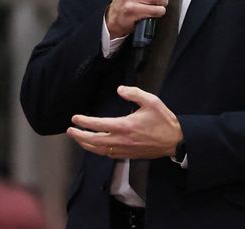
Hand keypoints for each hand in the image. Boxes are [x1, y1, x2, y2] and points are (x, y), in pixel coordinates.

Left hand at [66, 86, 182, 159]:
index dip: (84, 122)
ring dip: (86, 145)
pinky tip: (94, 146)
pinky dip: (97, 151)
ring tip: (78, 139)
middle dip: (79, 136)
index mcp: (125, 126)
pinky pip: (107, 155)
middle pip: (94, 141)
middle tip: (70, 131)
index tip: (75, 118)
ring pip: (98, 150)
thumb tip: (119, 89)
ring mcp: (123, 150)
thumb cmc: (163, 120)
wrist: (174, 140)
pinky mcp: (127, 155)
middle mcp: (121, 140)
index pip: (98, 125)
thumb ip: (134, 93)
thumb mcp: (152, 101)